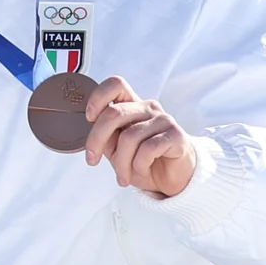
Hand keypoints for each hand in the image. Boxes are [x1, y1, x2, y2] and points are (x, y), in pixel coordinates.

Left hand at [80, 74, 196, 198]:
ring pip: (129, 137)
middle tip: (92, 160)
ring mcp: (164, 120)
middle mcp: (148, 108)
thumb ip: (105, 136)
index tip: (89, 118)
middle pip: (114, 113)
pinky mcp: (176, 135)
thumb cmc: (143, 161)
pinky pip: (148, 149)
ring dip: (121, 163)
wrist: (173, 180)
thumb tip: (90, 133)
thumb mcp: (116, 149)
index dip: (98, 98)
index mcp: (133, 106)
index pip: (116, 85)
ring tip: (123, 176)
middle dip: (97, 140)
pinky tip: (142, 170)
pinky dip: (139, 165)